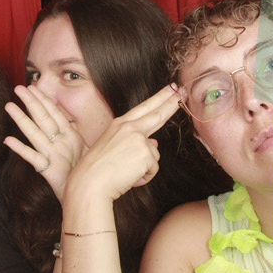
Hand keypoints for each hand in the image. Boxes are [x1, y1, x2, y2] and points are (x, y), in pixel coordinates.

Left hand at [4, 82, 88, 199]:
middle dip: (31, 102)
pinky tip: (8, 140)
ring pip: (35, 133)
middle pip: (44, 118)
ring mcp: (57, 156)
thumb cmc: (90, 176)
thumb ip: (76, 139)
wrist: (94, 198)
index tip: (33, 87)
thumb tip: (69, 125)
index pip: (55, 114)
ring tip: (9, 106)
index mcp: (73, 137)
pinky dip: (20, 149)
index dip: (43, 100)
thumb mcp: (87, 153)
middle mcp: (64, 143)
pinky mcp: (51, 171)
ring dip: (21, 119)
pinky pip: (33, 158)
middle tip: (19, 88)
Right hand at [63, 85, 180, 210]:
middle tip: (182, 92)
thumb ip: (134, 143)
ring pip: (153, 154)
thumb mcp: (114, 150)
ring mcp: (138, 139)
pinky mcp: (146, 154)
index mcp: (119, 124)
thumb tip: (154, 144)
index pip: (144, 108)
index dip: (159, 98)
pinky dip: (143, 177)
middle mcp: (129, 127)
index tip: (171, 89)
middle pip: (157, 114)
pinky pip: (153, 169)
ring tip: (124, 172)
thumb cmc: (97, 170)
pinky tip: (128, 177)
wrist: (90, 183)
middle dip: (171, 103)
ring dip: (143, 167)